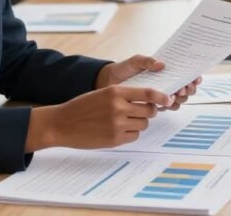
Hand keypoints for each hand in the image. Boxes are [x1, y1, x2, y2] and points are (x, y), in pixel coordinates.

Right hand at [25, 85, 171, 150]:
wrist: (62, 123)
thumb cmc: (82, 107)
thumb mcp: (103, 93)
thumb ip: (123, 95)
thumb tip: (147, 101)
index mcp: (116, 91)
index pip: (148, 93)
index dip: (161, 97)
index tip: (168, 99)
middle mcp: (118, 107)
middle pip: (149, 110)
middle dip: (148, 112)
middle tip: (141, 113)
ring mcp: (117, 124)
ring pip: (143, 124)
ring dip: (138, 124)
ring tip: (124, 122)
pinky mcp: (114, 139)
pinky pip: (134, 136)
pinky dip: (130, 134)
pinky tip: (118, 131)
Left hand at [96, 55, 201, 110]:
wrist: (109, 83)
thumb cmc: (124, 69)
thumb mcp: (135, 61)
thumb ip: (147, 61)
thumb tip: (161, 64)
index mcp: (166, 71)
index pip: (185, 74)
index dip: (194, 77)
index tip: (195, 78)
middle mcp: (167, 83)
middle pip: (186, 89)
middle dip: (188, 89)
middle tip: (184, 88)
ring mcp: (161, 95)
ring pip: (179, 100)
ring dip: (180, 99)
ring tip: (175, 95)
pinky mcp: (153, 104)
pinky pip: (167, 108)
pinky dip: (169, 106)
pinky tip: (166, 102)